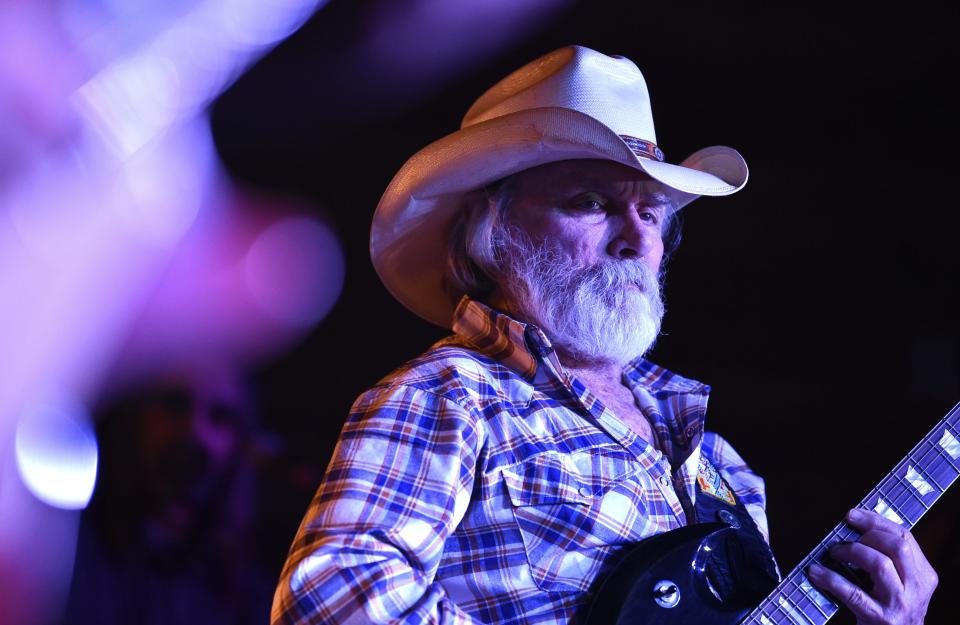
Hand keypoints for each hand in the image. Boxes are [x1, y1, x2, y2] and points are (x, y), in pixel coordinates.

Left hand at [807, 509, 937, 624]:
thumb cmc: (891, 610)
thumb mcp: (900, 584)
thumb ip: (888, 559)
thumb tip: (854, 528)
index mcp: (924, 576)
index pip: (905, 537)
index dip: (876, 521)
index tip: (852, 515)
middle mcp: (917, 589)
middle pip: (897, 546)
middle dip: (867, 533)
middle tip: (845, 537)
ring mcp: (900, 604)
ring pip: (879, 564)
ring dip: (851, 552)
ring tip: (834, 553)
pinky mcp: (881, 619)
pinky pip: (853, 592)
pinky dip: (831, 579)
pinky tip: (817, 573)